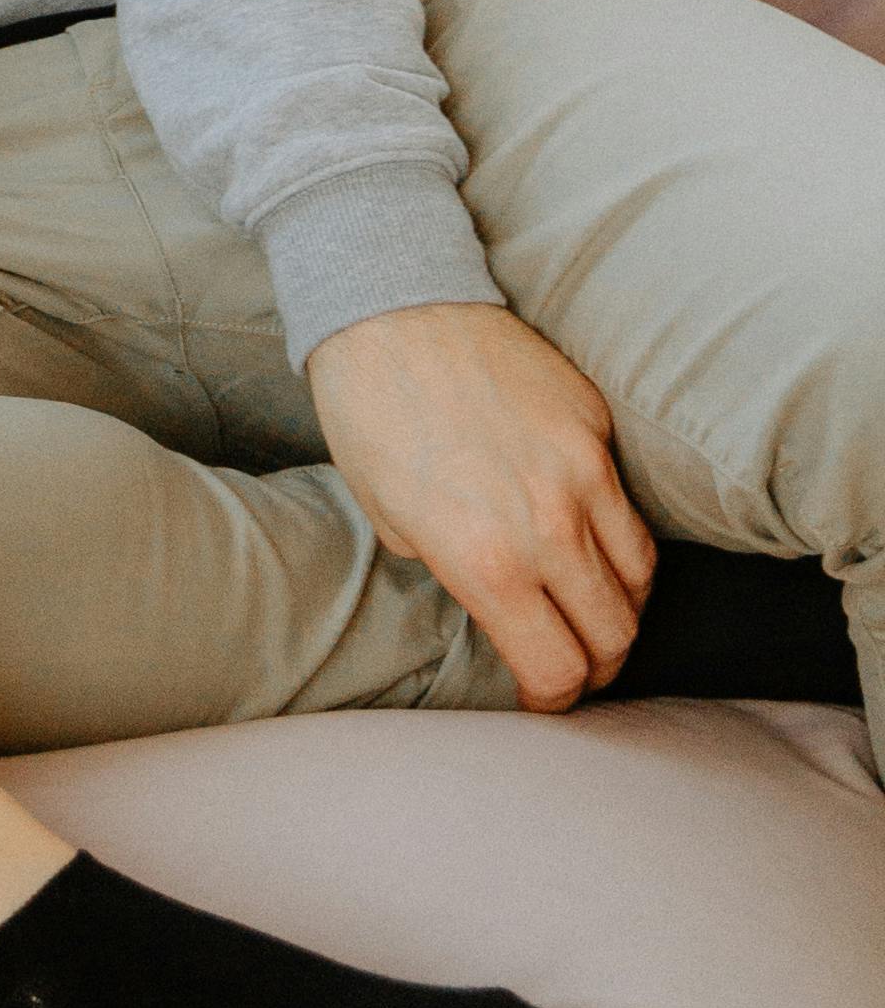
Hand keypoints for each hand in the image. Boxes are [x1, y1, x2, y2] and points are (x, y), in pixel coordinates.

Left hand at [304, 302, 654, 708]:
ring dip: (620, 609)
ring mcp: (582, 473)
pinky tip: (590, 542)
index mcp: (486, 561)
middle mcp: (546, 525)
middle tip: (575, 666)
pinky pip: (629, 509)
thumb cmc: (369, 414)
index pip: (556, 669)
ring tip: (592, 612)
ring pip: (639, 578)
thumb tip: (497, 601)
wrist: (392, 305)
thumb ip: (455, 570)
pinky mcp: (597, 427)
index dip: (553, 701)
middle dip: (597, 667)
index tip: (541, 700)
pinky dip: (619, 541)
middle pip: (613, 635)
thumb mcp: (390, 516)